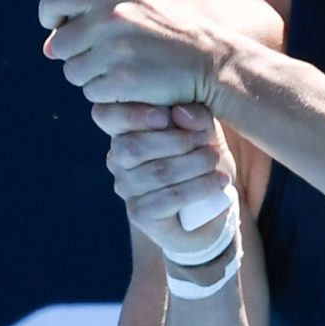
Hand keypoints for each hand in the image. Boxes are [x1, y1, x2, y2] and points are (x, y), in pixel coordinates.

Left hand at [38, 0, 229, 109]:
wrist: (209, 61)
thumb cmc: (167, 34)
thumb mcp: (133, 5)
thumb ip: (90, 15)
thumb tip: (48, 45)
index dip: (50, 14)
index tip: (57, 25)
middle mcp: (110, 15)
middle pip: (59, 44)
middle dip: (74, 55)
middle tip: (105, 56)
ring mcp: (114, 49)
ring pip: (72, 72)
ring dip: (91, 77)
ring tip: (123, 69)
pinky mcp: (121, 80)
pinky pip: (92, 93)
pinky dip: (108, 94)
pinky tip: (131, 84)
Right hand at [94, 101, 238, 262]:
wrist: (211, 205)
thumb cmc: (201, 158)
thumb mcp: (205, 130)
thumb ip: (195, 116)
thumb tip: (179, 112)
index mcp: (125, 129)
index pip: (105, 116)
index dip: (132, 115)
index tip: (165, 117)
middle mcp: (117, 159)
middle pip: (132, 147)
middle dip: (178, 141)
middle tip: (206, 142)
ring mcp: (126, 188)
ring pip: (157, 173)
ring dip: (195, 164)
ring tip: (215, 162)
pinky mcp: (140, 214)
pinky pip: (170, 197)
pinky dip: (200, 187)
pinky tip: (219, 181)